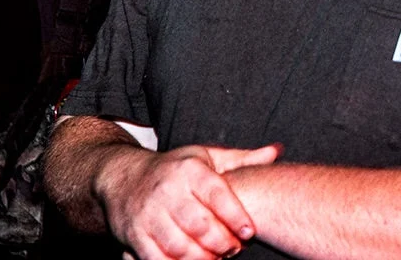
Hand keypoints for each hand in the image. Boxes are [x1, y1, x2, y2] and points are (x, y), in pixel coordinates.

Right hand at [94, 142, 279, 259]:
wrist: (123, 177)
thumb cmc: (176, 169)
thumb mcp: (207, 156)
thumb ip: (242, 159)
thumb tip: (277, 151)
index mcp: (190, 170)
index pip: (216, 194)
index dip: (235, 216)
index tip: (249, 232)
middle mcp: (167, 191)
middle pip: (199, 225)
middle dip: (221, 242)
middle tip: (235, 249)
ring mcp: (148, 215)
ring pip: (178, 246)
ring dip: (202, 258)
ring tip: (218, 258)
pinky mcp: (134, 235)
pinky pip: (156, 258)